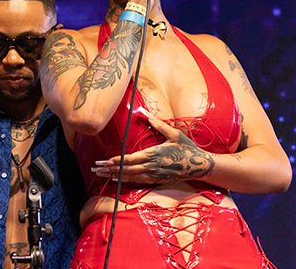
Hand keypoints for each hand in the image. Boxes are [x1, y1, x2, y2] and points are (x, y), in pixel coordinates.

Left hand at [92, 112, 213, 183]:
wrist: (200, 166)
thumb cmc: (187, 147)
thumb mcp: (174, 133)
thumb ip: (158, 124)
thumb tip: (145, 113)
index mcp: (154, 154)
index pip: (131, 159)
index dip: (116, 161)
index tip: (104, 160)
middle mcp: (152, 166)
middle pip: (126, 169)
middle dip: (109, 169)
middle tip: (95, 168)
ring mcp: (154, 175)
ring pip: (130, 176)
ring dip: (114, 175)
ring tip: (100, 174)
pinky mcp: (156, 180)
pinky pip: (137, 181)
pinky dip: (124, 179)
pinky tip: (115, 178)